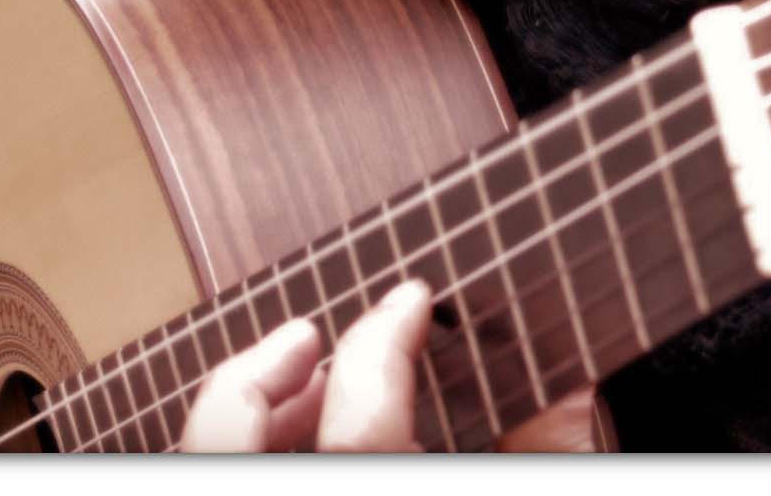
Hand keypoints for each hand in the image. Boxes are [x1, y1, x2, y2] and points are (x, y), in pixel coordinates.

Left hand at [174, 280, 598, 452]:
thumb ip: (541, 457)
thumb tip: (572, 386)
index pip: (363, 411)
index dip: (386, 337)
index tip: (411, 298)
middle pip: (231, 429)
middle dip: (261, 367)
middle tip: (310, 332)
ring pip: (198, 453)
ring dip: (244, 409)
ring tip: (298, 389)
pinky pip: (205, 473)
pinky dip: (233, 448)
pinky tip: (286, 445)